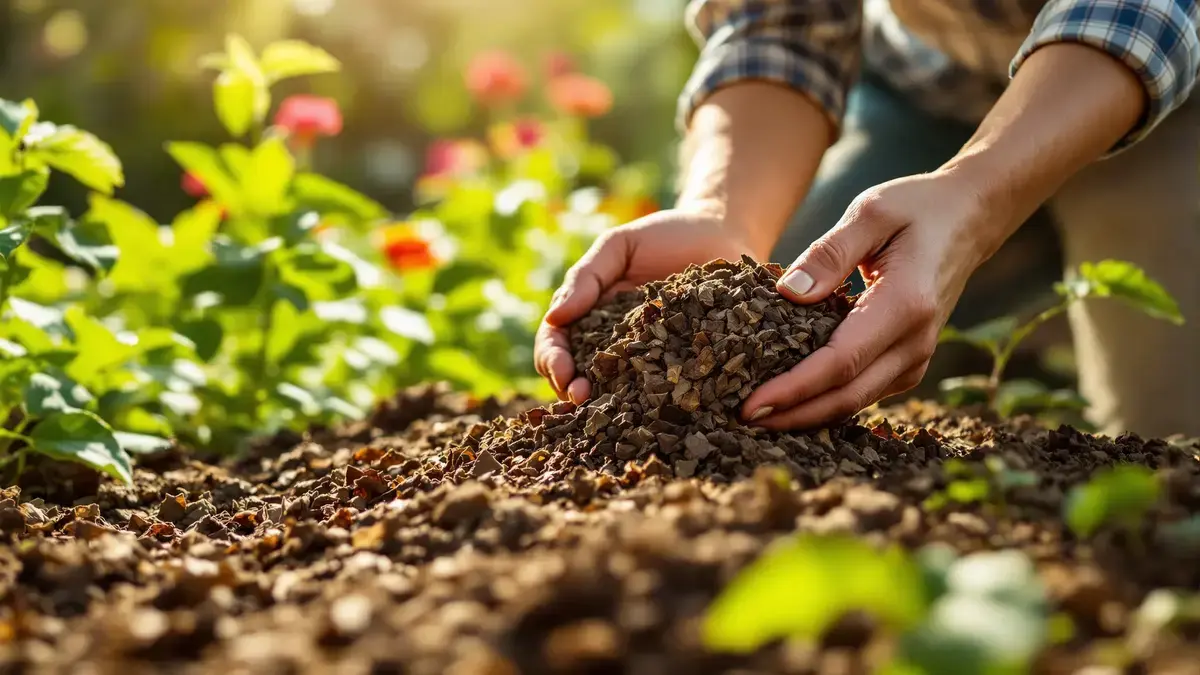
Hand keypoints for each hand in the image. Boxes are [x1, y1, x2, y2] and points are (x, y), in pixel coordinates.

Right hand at [536, 209, 760, 402]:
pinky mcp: (687, 369)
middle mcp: (616, 346)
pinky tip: (655, 413)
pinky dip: (656, 408)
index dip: (554, 361)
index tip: (564, 372)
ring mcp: (651, 361)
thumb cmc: (666, 236)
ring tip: (608, 411)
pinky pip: (668, 393)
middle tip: (582, 398)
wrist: (723, 234)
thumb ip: (586, 277)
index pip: (557, 344)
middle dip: (572, 390)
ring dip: (605, 406)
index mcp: (591, 318)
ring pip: (617, 393)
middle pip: (579, 376)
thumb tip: (554, 317)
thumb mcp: (618, 246)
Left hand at [741, 169, 1012, 429]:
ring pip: (855, 402)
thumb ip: (829, 253)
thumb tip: (788, 293)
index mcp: (905, 304)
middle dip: (792, 414)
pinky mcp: (908, 363)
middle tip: (739, 419)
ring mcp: (916, 357)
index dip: (793, 388)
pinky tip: (789, 401)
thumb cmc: (913, 209)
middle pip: (846, 396)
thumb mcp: (870, 212)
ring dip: (806, 414)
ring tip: (755, 417)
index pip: (840, 362)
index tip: (750, 403)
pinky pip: (863, 393)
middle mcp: (915, 341)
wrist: (968, 219)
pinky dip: (825, 402)